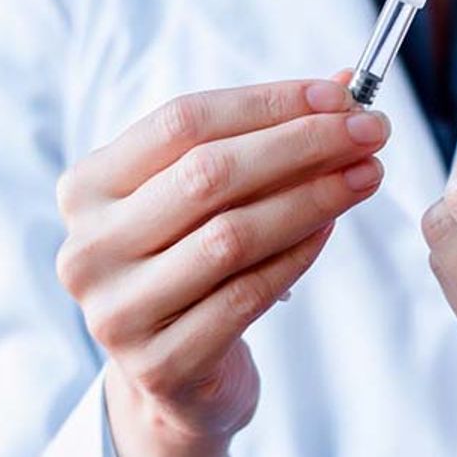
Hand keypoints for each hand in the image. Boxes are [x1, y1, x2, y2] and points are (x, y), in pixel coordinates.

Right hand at [55, 73, 388, 456]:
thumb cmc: (192, 262)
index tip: (340, 95)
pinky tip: (332, 228)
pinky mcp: (162, 363)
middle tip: (369, 131)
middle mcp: (89, 247)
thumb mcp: (209, 195)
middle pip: (208, 174)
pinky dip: (299, 253)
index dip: (267, 103)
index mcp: (87, 187)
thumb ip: (262, 137)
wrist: (172, 373)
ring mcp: (119, 311)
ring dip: (313, 198)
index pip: (182, 121)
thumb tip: (343, 83)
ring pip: (232, 234)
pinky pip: (247, 294)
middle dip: (303, 144)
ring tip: (367, 175)